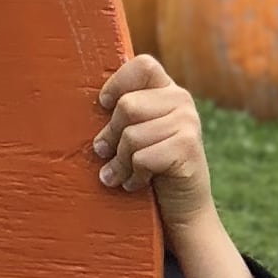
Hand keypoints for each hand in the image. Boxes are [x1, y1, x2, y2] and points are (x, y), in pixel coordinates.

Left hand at [93, 53, 277, 277]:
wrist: (183, 212)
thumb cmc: (150, 171)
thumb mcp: (136, 135)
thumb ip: (123, 114)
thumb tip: (88, 102)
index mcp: (168, 91)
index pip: (142, 64)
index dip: (117, 84)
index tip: (103, 107)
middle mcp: (182, 101)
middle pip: (127, 106)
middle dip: (111, 137)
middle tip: (108, 156)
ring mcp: (189, 124)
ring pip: (131, 135)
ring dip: (121, 162)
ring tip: (124, 174)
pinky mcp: (189, 149)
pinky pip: (142, 156)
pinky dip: (134, 176)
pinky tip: (138, 184)